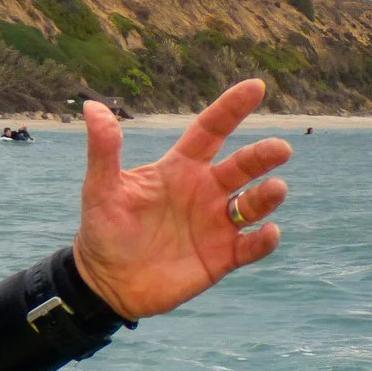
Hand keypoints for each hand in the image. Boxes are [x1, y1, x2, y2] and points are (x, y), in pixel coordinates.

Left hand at [72, 78, 290, 320]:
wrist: (106, 283)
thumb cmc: (103, 231)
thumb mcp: (100, 189)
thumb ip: (103, 150)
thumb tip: (92, 106)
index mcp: (180, 168)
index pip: (211, 130)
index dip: (231, 108)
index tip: (256, 87)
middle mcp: (205, 191)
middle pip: (242, 165)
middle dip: (262, 156)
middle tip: (279, 149)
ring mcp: (216, 224)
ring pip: (253, 204)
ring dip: (267, 196)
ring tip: (274, 189)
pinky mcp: (223, 257)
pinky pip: (251, 246)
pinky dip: (264, 240)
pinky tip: (269, 233)